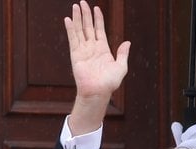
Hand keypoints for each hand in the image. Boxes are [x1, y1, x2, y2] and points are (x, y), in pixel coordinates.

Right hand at [64, 2, 129, 134]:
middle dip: (85, 14)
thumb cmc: (110, 83)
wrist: (98, 92)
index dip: (98, 19)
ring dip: (77, 18)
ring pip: (79, 30)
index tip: (96, 8)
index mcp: (103, 49)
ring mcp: (83, 50)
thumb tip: (127, 42)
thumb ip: (123, 54)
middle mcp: (92, 48)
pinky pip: (73, 39)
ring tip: (75, 6)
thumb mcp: (121, 67)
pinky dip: (70, 29)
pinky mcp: (75, 55)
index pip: (99, 30)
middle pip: (87, 27)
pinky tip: (68, 19)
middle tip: (82, 2)